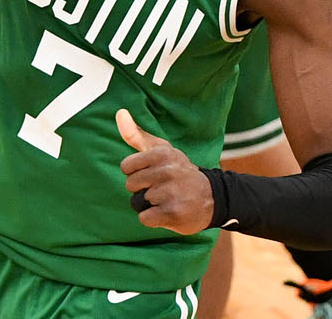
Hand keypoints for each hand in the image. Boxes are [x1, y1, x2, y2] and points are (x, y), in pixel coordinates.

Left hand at [117, 108, 212, 234]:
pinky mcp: (173, 212)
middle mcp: (167, 170)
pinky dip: (153, 219)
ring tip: (167, 199)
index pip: (126, 167)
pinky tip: (168, 212)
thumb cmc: (178, 171)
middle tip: (161, 188)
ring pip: (137, 202)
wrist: (211, 198)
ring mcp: (170, 192)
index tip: (152, 173)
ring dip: (148, 205)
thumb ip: (136, 134)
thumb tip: (120, 112)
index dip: (136, 173)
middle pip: (130, 185)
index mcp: (162, 153)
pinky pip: (144, 218)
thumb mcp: (160, 150)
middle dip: (141, 190)